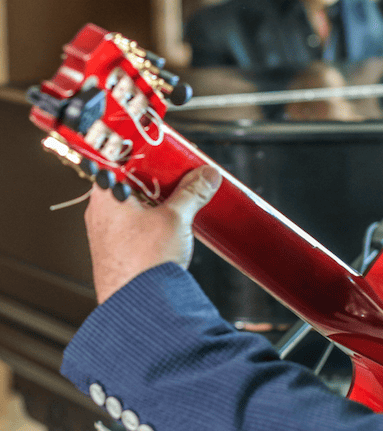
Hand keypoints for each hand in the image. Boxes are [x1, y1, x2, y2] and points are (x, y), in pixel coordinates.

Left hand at [84, 165, 221, 302]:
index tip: (166, 151)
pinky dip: (153, 217)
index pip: (120, 158)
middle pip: (129, 180)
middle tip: (181, 174)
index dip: (145, 153)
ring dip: (157, 199)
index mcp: (105, 194)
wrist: (140, 306)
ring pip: (133, 202)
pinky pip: (134, 222)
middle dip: (157, 177)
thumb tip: (206, 175)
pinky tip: (172, 222)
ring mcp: (107, 232)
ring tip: (182, 199)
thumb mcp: (176, 217)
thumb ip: (192, 191)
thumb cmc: (144, 263)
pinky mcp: (117, 249)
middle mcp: (100, 211)